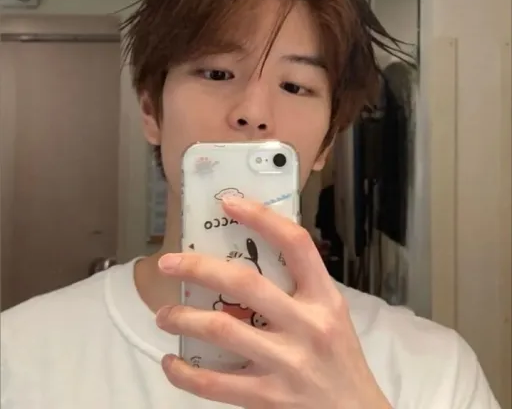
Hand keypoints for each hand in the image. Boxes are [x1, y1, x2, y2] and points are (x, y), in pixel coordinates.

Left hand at [156, 197, 390, 408]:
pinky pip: (215, 385)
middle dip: (199, 268)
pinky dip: (185, 373)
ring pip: (222, 330)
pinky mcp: (270, 399)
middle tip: (169, 262)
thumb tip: (249, 259)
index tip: (229, 203)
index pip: (295, 244)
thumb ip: (299, 288)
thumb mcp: (331, 314)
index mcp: (324, 298)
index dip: (261, 217)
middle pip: (245, 283)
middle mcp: (308, 325)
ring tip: (164, 314)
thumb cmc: (341, 359)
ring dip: (183, 317)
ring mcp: (288, 363)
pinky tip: (172, 362)